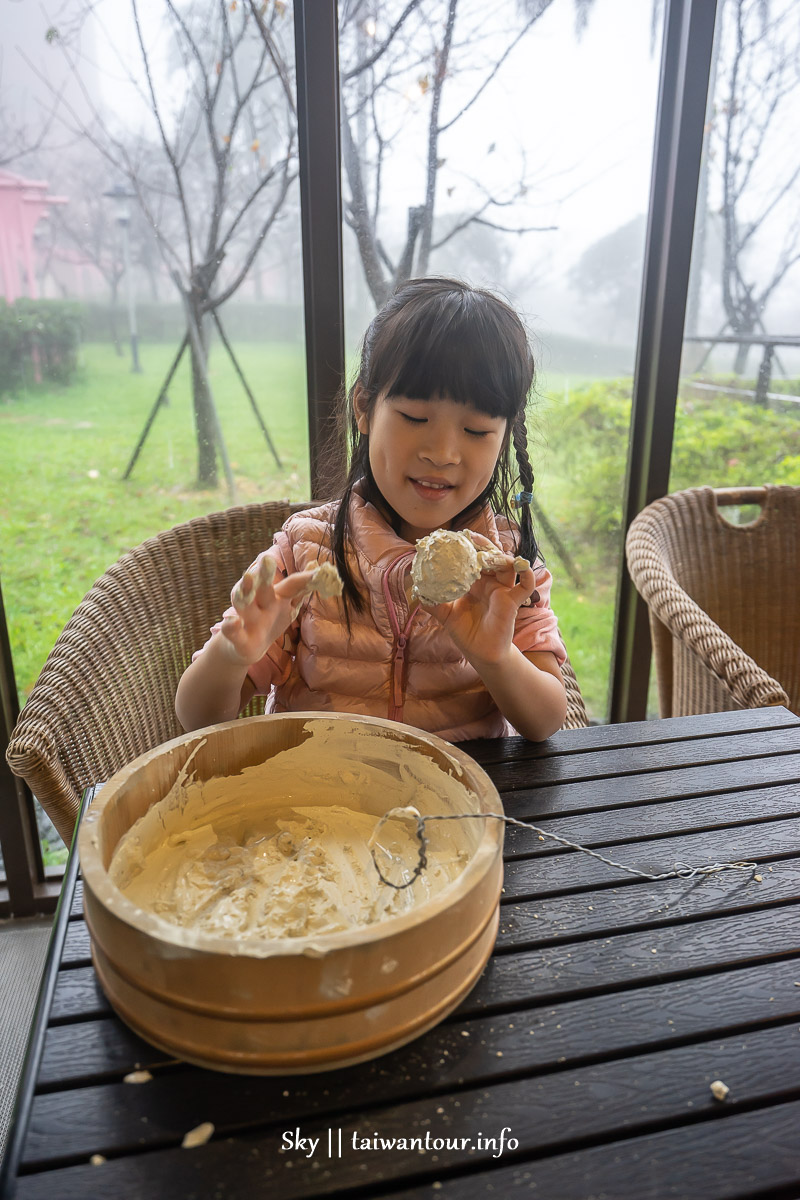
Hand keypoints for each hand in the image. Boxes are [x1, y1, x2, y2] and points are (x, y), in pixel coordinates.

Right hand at [217, 553, 315, 667]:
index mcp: (275, 597)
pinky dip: (231, 626)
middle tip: (267, 558)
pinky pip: (232, 632)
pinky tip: (231, 621)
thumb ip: (298, 586)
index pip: (291, 585)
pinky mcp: (238, 639)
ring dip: (245, 590)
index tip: (318, 570)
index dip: (304, 579)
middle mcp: (260, 604)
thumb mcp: (285, 604)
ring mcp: (248, 620)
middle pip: (263, 588)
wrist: (245, 647)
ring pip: (245, 604)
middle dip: (265, 574)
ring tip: (247, 578)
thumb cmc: (267, 620)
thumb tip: (315, 564)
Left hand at [420, 533, 536, 667]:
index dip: (465, 547)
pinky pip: (525, 586)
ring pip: (506, 566)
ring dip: (499, 556)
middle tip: (469, 536)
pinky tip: (522, 565)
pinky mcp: (512, 601)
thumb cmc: (466, 632)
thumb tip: (416, 591)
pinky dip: (528, 575)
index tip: (453, 537)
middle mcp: (489, 583)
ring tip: (487, 552)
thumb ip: (433, 603)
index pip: (471, 559)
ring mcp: (503, 590)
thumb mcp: (445, 615)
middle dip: (481, 545)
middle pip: (489, 557)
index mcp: (474, 582)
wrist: (481, 653)